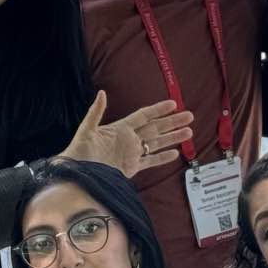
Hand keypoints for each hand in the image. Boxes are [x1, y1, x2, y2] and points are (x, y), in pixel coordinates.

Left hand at [60, 92, 194, 177]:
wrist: (77, 174)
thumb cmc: (79, 151)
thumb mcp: (86, 130)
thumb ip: (96, 112)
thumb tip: (102, 93)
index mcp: (120, 128)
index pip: (144, 115)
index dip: (159, 110)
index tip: (173, 104)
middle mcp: (129, 139)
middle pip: (156, 128)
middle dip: (172, 122)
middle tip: (190, 116)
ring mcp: (132, 153)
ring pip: (157, 143)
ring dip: (172, 138)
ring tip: (189, 132)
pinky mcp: (132, 167)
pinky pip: (150, 161)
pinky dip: (162, 158)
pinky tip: (175, 153)